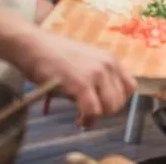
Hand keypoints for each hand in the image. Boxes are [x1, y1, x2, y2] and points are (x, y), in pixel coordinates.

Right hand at [14, 29, 134, 127]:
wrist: (35, 46)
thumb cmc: (55, 56)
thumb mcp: (86, 61)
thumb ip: (99, 75)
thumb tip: (104, 100)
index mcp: (111, 59)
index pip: (130, 87)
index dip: (118, 100)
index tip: (103, 105)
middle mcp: (108, 65)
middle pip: (121, 100)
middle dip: (106, 111)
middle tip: (90, 111)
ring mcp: (96, 74)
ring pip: (110, 107)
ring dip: (97, 116)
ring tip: (84, 116)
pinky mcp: (81, 84)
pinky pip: (92, 110)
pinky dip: (86, 120)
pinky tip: (78, 120)